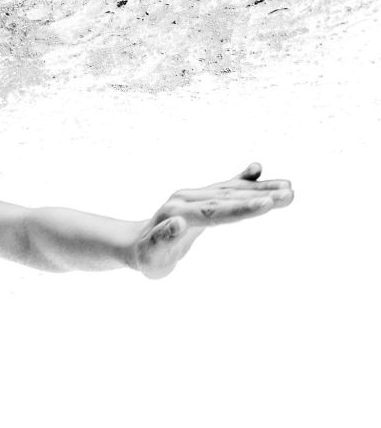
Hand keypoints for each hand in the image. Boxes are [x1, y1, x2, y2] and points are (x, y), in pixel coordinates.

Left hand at [132, 163, 293, 278]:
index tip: (268, 204)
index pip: (216, 211)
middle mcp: (187, 198)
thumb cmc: (146, 257)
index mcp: (179, 212)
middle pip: (228, 197)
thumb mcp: (151, 256)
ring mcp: (193, 195)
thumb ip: (163, 239)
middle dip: (261, 196)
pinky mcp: (199, 197)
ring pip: (231, 190)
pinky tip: (258, 169)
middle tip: (291, 195)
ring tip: (289, 189)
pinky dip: (243, 179)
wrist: (135, 244)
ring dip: (260, 188)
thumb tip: (177, 223)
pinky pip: (225, 186)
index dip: (242, 209)